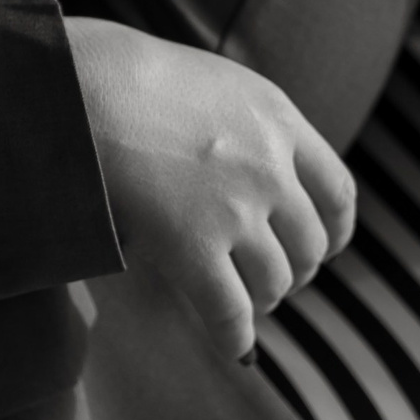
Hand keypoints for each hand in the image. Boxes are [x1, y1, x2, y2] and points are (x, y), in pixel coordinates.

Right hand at [62, 17, 356, 360]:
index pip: (337, 190)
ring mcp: (235, 208)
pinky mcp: (193, 245)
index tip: (327, 245)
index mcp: (278, 119)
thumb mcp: (211, 82)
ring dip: (263, 298)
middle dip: (296, 268)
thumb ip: (244, 123)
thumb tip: (251, 167)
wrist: (83, 82)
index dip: (336, 228)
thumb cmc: (127, 73)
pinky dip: (236, 335)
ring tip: (244, 302)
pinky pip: (230, 310)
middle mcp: (269, 167)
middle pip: (309, 243)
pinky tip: (233, 345)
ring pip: (275, 280)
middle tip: (272, 278)